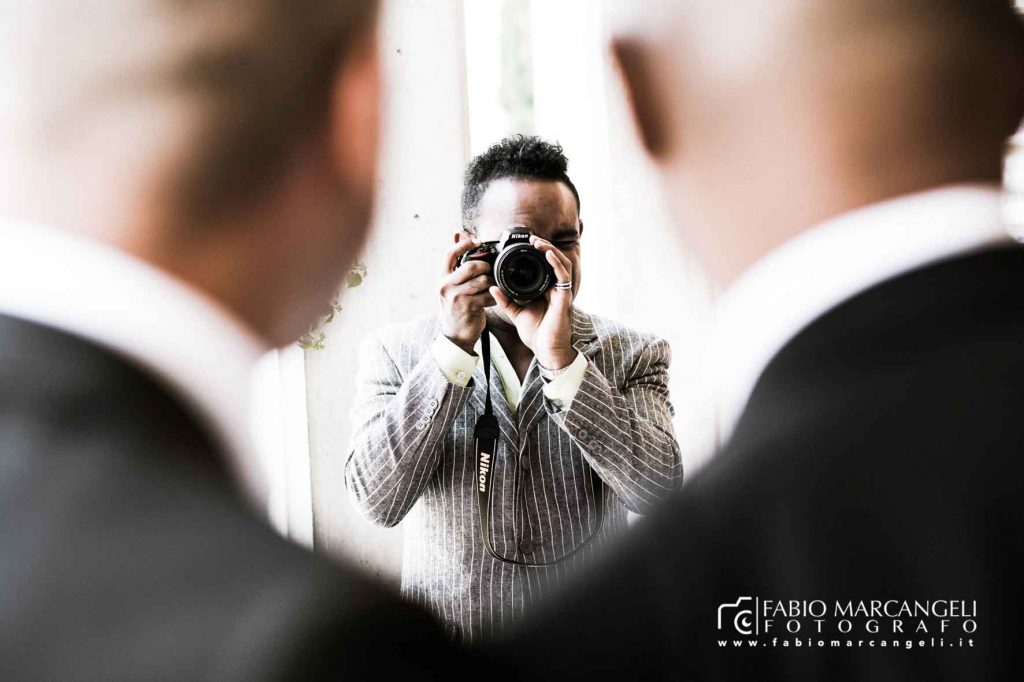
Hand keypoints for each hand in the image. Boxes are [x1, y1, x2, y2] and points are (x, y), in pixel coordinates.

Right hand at [439, 237, 492, 353]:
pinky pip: (487, 295)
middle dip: (485, 266)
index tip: (477, 241)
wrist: (454, 335)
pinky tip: (494, 297)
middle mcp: (445, 285)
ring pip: (482, 280)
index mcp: (441, 277)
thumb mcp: (451, 285)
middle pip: (471, 266)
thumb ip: (455, 263)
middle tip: (490, 271)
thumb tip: (458, 234)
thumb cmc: (456, 307)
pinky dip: (494, 295)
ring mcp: (456, 296)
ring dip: (492, 282)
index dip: (464, 244)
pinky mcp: (468, 307)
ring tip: (494, 286)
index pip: (450, 253)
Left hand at [489, 237, 576, 369]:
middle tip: (531, 238)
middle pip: (555, 260)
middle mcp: (556, 288)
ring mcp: (561, 292)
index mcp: (546, 290)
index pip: (544, 266)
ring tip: (538, 242)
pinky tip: (547, 254)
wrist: (546, 350)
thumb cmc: (536, 334)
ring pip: (561, 263)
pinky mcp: (564, 298)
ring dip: (551, 250)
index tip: (525, 243)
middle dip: (544, 246)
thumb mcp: (516, 313)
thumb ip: (505, 300)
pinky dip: (556, 263)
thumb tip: (493, 287)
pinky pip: (563, 276)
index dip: (537, 253)